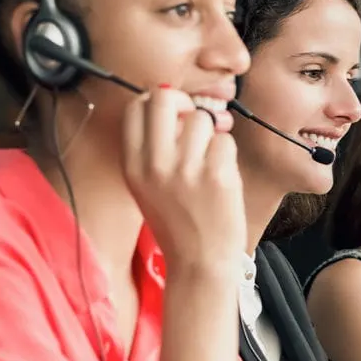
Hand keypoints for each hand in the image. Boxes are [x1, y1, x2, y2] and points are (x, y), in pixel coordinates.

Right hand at [121, 87, 244, 276]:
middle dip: (184, 103)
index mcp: (132, 166)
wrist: (199, 262)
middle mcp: (154, 164)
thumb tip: (174, 102)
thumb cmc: (178, 222)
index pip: (135, 107)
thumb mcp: (148, 186)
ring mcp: (186, 170)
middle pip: (164, 99)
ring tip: (209, 160)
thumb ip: (153, 147)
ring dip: (211, 134)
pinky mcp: (216, 176)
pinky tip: (222, 175)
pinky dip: (227, 153)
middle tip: (194, 122)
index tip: (173, 114)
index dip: (158, 101)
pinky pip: (225, 140)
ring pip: (201, 118)